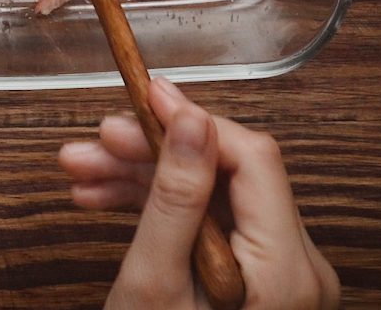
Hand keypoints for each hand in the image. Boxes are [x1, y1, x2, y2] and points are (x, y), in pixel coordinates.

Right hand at [59, 78, 339, 309]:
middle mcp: (298, 268)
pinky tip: (106, 201)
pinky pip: (209, 223)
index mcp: (288, 270)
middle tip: (95, 141)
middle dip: (151, 153)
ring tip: (83, 174)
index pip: (250, 157)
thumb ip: (175, 199)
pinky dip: (158, 209)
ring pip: (209, 194)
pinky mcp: (258, 280)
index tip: (142, 95)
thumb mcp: (155, 284)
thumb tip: (190, 118)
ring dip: (144, 178)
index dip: (193, 118)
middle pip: (224, 172)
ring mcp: (279, 276)